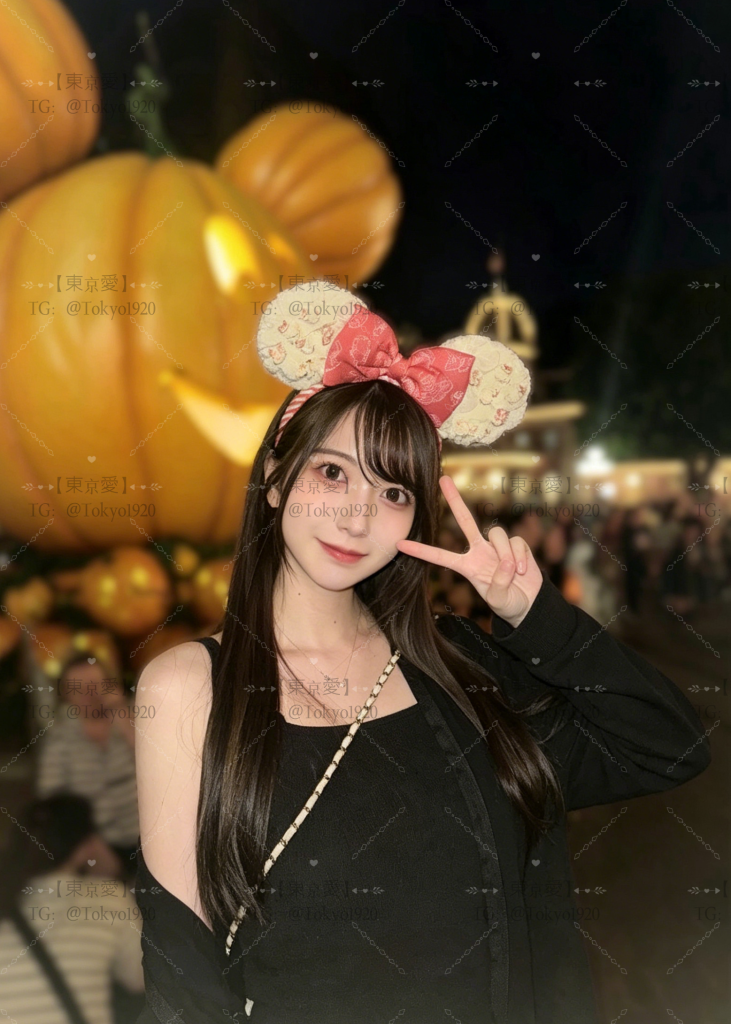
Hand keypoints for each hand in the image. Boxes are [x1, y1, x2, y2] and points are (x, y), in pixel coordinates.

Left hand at [395, 476, 542, 627]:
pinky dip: (521, 557)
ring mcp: (497, 547)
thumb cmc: (509, 603)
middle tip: (443, 479)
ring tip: (515, 572)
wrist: (530, 604)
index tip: (399, 545)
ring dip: (506, 554)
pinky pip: (516, 542)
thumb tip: (505, 562)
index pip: (440, 557)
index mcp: (468, 566)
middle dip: (455, 500)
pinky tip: (524, 571)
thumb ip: (499, 584)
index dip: (421, 551)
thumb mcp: (499, 600)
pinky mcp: (516, 545)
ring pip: (497, 534)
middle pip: (466, 520)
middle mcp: (480, 551)